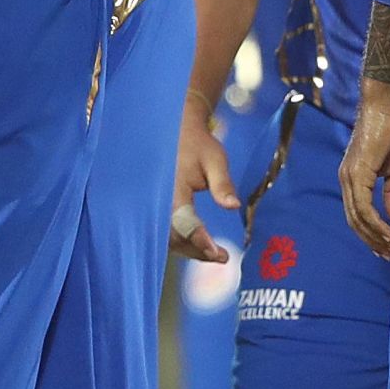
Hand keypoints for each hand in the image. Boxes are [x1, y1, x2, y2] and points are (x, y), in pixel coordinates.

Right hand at [170, 90, 236, 262]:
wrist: (178, 132)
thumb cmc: (198, 145)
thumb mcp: (215, 159)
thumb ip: (222, 183)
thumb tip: (233, 206)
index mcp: (171, 187)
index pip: (183, 221)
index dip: (200, 240)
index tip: (218, 253)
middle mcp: (158, 200)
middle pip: (173, 236)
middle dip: (197, 250)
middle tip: (222, 256)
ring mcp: (156, 206)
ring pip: (168, 238)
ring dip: (190, 249)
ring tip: (216, 254)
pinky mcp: (158, 209)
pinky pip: (167, 232)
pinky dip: (184, 241)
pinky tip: (202, 245)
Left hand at [338, 79, 389, 259]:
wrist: (386, 106)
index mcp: (353, 179)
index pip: (357, 214)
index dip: (370, 233)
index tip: (387, 248)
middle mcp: (347, 180)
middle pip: (354, 221)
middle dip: (372, 241)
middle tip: (389, 255)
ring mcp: (349, 176)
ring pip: (357, 217)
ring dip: (375, 236)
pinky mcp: (357, 172)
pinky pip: (363, 206)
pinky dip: (375, 223)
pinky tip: (388, 233)